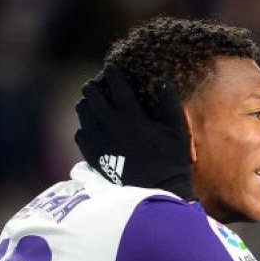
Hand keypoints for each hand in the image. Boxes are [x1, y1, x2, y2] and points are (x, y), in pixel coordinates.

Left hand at [74, 64, 194, 199]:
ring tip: (95, 104)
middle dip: (95, 86)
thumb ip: (171, 105)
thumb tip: (164, 82)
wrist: (155, 192)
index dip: (112, 73)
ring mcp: (99, 140)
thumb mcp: (179, 132)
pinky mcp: (92, 155)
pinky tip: (95, 128)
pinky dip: (85, 127)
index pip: (116, 85)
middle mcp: (110, 124)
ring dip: (88, 103)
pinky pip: (80, 133)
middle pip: (92, 94)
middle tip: (101, 86)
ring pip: (83, 111)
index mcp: (131, 116)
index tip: (112, 68)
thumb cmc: (171, 161)